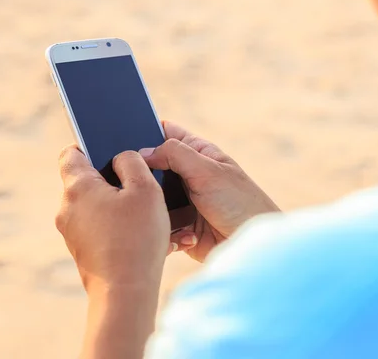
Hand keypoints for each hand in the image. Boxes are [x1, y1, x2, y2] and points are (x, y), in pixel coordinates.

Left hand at [57, 146, 171, 358]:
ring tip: (144, 216)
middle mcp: (67, 208)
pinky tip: (139, 236)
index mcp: (78, 187)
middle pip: (85, 181)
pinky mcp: (81, 251)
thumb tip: (121, 157)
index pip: (70, 153)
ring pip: (94, 206)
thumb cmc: (137, 239)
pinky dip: (115, 227)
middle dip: (111, 179)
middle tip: (138, 185)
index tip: (111, 152)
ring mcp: (71, 232)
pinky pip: (98, 228)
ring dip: (116, 205)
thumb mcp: (145, 189)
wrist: (125, 293)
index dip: (90, 147)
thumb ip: (132, 162)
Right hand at [140, 122, 279, 261]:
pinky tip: (168, 229)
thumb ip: (175, 154)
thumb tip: (143, 152)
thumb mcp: (207, 170)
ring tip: (147, 205)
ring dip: (150, 202)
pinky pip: (157, 221)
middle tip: (126, 174)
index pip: (168, 134)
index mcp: (199, 154)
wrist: (251, 247)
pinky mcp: (179, 226)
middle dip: (141, 171)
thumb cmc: (239, 203)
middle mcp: (189, 176)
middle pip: (154, 166)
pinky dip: (159, 225)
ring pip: (152, 196)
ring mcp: (183, 202)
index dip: (148, 131)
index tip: (126, 134)